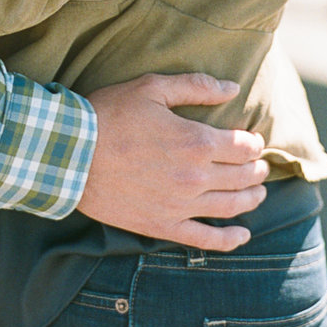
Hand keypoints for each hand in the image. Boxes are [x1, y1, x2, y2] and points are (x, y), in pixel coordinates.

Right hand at [77, 73, 268, 250]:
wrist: (68, 153)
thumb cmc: (107, 115)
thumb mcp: (150, 88)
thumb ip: (195, 87)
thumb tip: (232, 88)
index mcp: (195, 141)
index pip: (243, 146)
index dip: (253, 141)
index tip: (251, 139)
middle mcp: (195, 176)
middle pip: (244, 176)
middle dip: (257, 168)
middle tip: (259, 164)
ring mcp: (181, 205)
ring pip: (233, 206)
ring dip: (252, 198)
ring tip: (258, 192)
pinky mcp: (163, 225)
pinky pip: (206, 239)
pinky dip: (231, 239)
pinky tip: (243, 233)